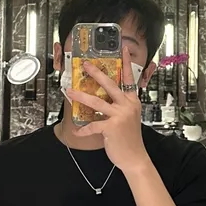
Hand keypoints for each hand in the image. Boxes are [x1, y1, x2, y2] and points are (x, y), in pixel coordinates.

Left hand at [67, 46, 150, 174]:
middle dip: (96, 73)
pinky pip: (92, 125)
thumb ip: (119, 106)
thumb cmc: (130, 138)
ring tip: (70, 92)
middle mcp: (127, 105)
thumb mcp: (128, 117)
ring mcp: (120, 115)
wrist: (135, 157)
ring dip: (81, 97)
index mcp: (132, 101)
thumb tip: (102, 98)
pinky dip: (83, 129)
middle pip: (110, 84)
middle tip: (86, 65)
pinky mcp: (112, 127)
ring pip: (97, 102)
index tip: (124, 49)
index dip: (126, 63)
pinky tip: (77, 131)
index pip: (129, 78)